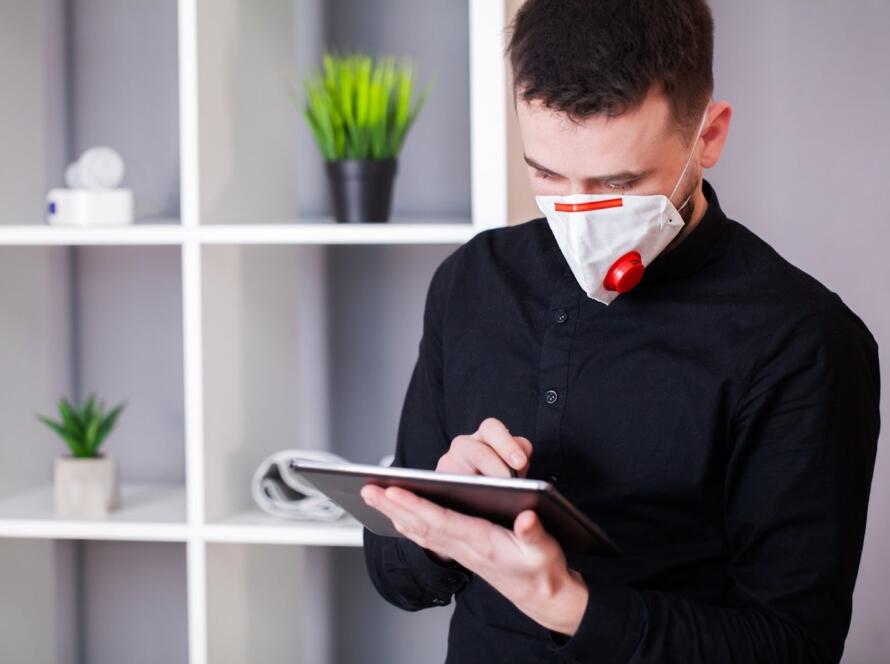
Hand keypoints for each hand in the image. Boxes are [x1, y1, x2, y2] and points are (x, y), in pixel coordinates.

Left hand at [360, 418, 587, 635]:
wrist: (542, 595)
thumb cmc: (542, 568)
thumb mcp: (545, 550)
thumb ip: (535, 534)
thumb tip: (526, 518)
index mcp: (482, 543)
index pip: (441, 521)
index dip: (416, 506)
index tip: (394, 491)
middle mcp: (464, 547)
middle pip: (421, 524)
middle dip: (393, 506)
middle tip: (368, 490)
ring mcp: (459, 550)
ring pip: (419, 530)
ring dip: (394, 512)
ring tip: (373, 496)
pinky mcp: (460, 550)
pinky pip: (426, 535)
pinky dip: (407, 522)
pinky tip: (395, 513)